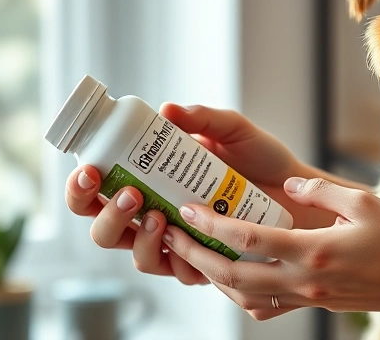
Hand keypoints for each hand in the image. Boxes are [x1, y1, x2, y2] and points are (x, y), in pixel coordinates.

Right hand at [64, 103, 302, 284]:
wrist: (298, 190)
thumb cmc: (261, 158)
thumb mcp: (232, 129)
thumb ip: (202, 117)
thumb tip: (167, 109)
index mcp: (150, 181)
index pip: (98, 189)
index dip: (81, 188)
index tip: (89, 172)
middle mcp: (155, 215)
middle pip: (103, 229)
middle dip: (103, 215)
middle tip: (128, 194)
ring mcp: (177, 243)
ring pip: (134, 256)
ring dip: (137, 237)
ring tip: (158, 215)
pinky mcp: (203, 263)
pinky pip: (176, 270)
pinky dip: (173, 256)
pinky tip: (183, 237)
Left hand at [160, 177, 379, 320]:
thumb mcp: (362, 201)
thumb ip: (319, 191)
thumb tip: (288, 185)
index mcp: (314, 250)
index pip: (249, 239)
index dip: (212, 225)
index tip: (189, 210)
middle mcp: (305, 279)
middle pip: (234, 276)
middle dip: (198, 257)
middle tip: (173, 237)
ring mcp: (309, 296)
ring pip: (245, 297)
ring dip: (214, 278)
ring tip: (195, 255)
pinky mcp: (315, 303)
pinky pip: (268, 306)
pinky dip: (242, 294)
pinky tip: (233, 276)